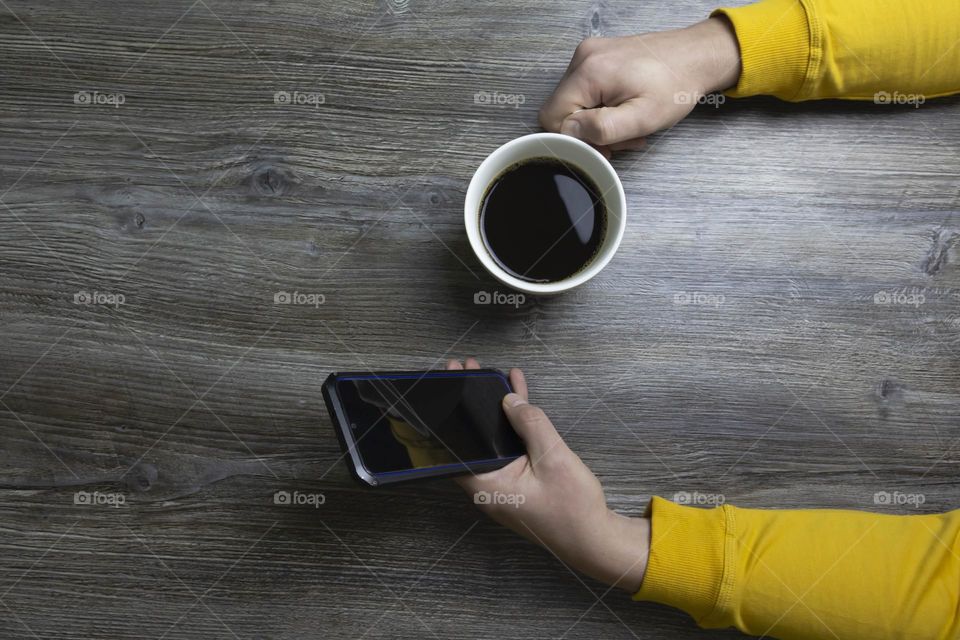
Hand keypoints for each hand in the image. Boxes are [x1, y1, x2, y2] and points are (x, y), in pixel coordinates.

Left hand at [448, 357, 649, 591]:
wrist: (595, 539)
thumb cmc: (573, 508)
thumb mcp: (553, 458)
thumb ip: (531, 424)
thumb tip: (510, 400)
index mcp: (486, 485)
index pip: (453, 447)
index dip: (448, 413)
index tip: (450, 382)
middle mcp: (488, 486)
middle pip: (471, 439)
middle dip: (469, 403)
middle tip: (466, 368)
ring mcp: (504, 483)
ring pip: (491, 440)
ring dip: (493, 410)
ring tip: (488, 374)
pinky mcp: (519, 481)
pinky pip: (510, 447)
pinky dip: (513, 424)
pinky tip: (518, 396)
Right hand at [539, 17, 740, 154]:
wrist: (696, 57)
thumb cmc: (676, 85)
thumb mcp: (642, 117)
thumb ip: (601, 128)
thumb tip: (569, 132)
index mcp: (589, 72)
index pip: (552, 117)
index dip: (575, 139)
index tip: (605, 145)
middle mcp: (583, 58)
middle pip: (562, 110)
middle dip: (589, 131)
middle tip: (622, 137)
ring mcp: (588, 54)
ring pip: (574, 103)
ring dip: (598, 121)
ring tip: (629, 123)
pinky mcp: (596, 56)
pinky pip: (584, 91)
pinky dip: (601, 107)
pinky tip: (624, 109)